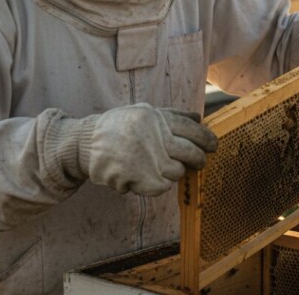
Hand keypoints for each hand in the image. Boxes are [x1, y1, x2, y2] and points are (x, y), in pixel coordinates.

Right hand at [72, 104, 217, 195]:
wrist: (85, 144)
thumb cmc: (116, 127)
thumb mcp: (142, 112)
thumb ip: (171, 115)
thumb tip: (198, 118)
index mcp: (156, 118)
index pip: (191, 129)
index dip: (206, 138)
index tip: (213, 145)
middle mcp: (154, 137)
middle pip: (190, 152)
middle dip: (198, 159)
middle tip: (199, 161)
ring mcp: (148, 158)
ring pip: (177, 171)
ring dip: (172, 172)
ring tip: (157, 166)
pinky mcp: (140, 177)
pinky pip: (162, 186)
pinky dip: (157, 184)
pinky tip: (145, 176)